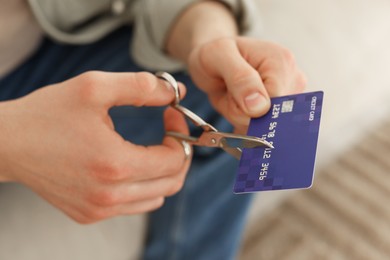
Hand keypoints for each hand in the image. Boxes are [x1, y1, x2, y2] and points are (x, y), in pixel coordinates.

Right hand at [0, 71, 190, 223]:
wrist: (8, 143)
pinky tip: (131, 164)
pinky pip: (135, 205)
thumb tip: (177, 92)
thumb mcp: (94, 87)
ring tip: (152, 147)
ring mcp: (99, 210)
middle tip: (170, 130)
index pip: (174, 160)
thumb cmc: (48, 113)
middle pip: (172, 182)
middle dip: (179, 153)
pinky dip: (144, 185)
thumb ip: (141, 87)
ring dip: (163, 171)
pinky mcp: (90, 214)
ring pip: (157, 197)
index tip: (172, 114)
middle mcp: (109, 195)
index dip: (181, 133)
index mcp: (114, 165)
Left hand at [188, 37, 305, 132]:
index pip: (272, 103)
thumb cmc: (215, 54)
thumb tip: (260, 107)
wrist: (213, 61)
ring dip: (240, 118)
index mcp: (281, 61)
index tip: (231, 92)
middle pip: (269, 118)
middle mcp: (292, 78)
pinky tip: (238, 106)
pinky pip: (260, 132)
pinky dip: (243, 125)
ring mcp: (289, 96)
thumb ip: (240, 78)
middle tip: (230, 93)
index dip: (246, 107)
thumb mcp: (218, 56)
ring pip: (262, 127)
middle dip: (242, 113)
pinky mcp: (280, 111)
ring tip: (233, 97)